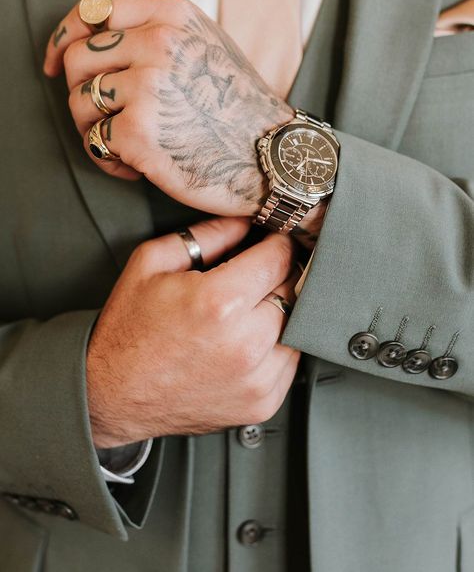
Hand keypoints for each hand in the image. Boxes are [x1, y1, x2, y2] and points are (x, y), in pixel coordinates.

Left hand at [43, 0, 294, 215]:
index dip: (65, 37)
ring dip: (94, 130)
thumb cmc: (239, 108)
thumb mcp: (208, 46)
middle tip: (106, 119)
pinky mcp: (138, 132)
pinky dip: (108, 161)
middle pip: (78, 59)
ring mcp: (147, 87)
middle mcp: (159, 44)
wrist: (273, 157)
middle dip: (81, 92)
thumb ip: (157, 32)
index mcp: (174, 16)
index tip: (55, 63)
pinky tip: (136, 169)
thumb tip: (92, 38)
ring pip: (79, 103)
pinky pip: (94, 142)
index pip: (95, 11)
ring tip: (126, 147)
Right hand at [86, 216, 300, 447]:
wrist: (110, 395)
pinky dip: (276, 347)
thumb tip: (245, 222)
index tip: (271, 242)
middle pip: (295, 290)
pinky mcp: (262, 404)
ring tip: (247, 310)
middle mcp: (245, 344)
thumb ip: (206, 235)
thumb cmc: (128, 331)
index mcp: (219, 302)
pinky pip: (291, 362)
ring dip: (281, 312)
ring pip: (298, 326)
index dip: (277, 243)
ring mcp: (257, 380)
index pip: (280, 257)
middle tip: (256, 274)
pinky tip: (246, 341)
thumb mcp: (152, 262)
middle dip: (279, 274)